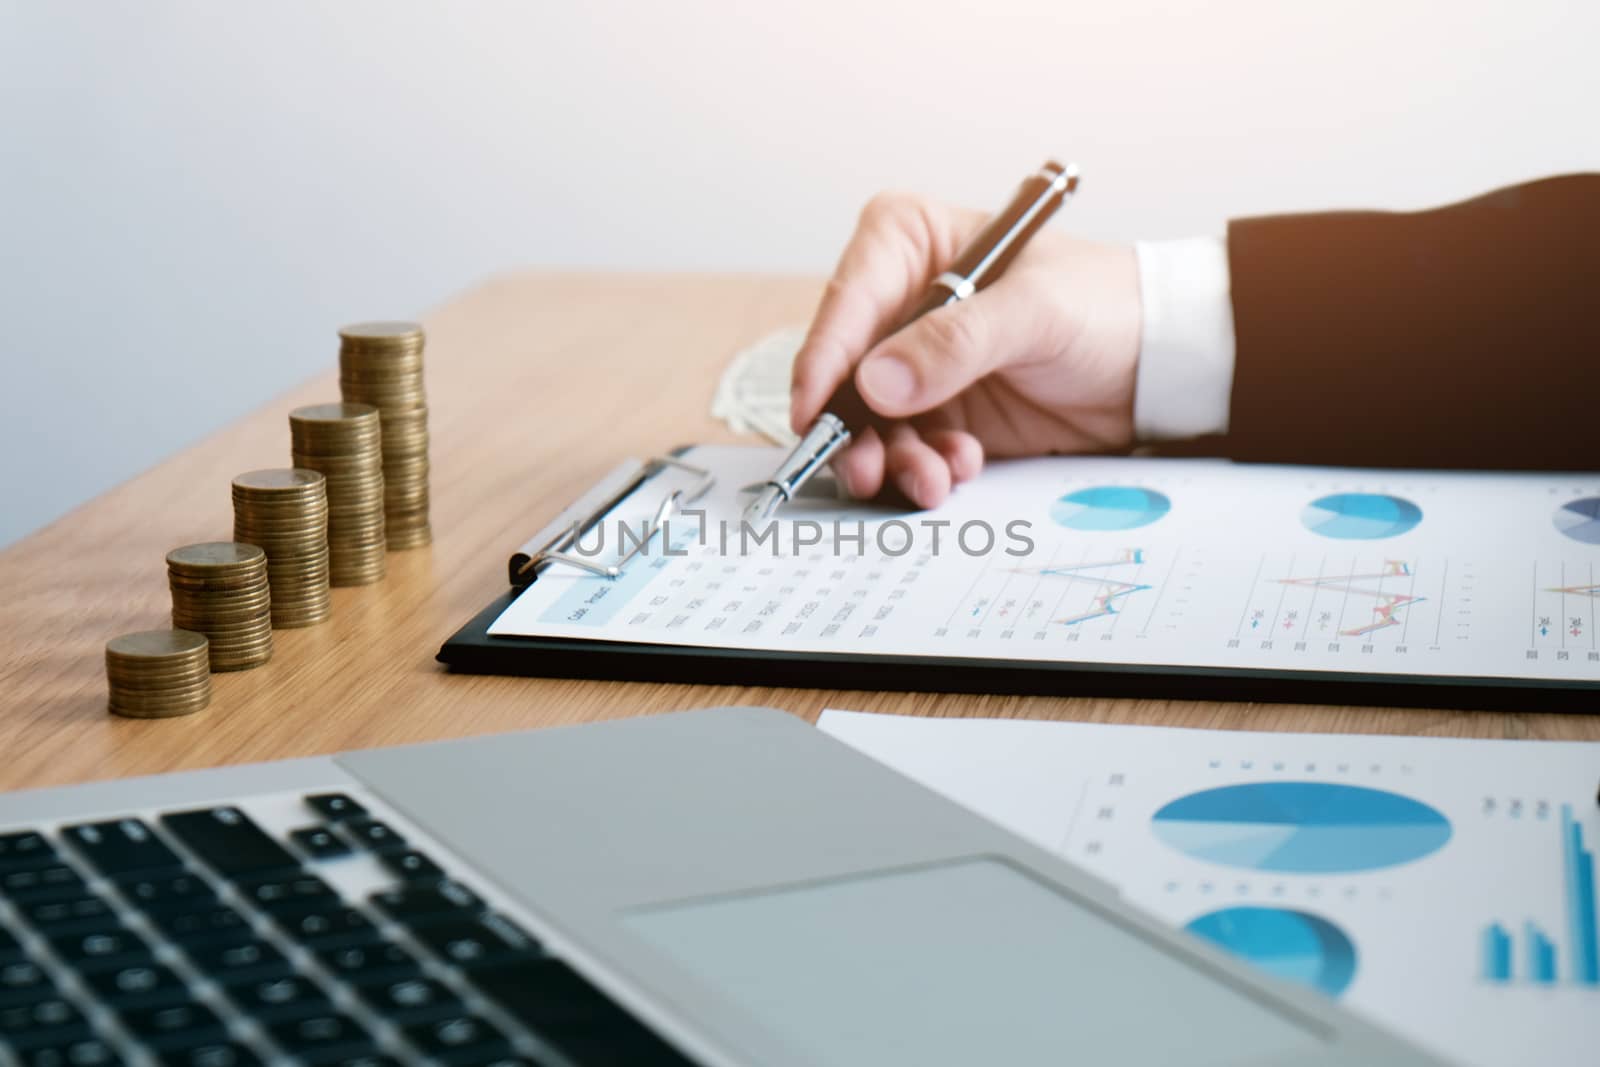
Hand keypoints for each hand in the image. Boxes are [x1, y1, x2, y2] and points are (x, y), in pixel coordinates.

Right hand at [789, 191, 1142, 508]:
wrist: (1159, 365)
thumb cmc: (1107, 306)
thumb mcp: (1035, 313)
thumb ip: (956, 343)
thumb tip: (876, 381)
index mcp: (910, 245)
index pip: (847, 300)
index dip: (823, 359)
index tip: (814, 411)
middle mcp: (902, 303)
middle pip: (845, 370)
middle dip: (853, 426)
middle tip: (865, 467)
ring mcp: (917, 363)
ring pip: (870, 420)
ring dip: (892, 457)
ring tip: (931, 480)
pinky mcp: (939, 412)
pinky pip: (906, 447)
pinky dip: (924, 466)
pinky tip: (959, 467)